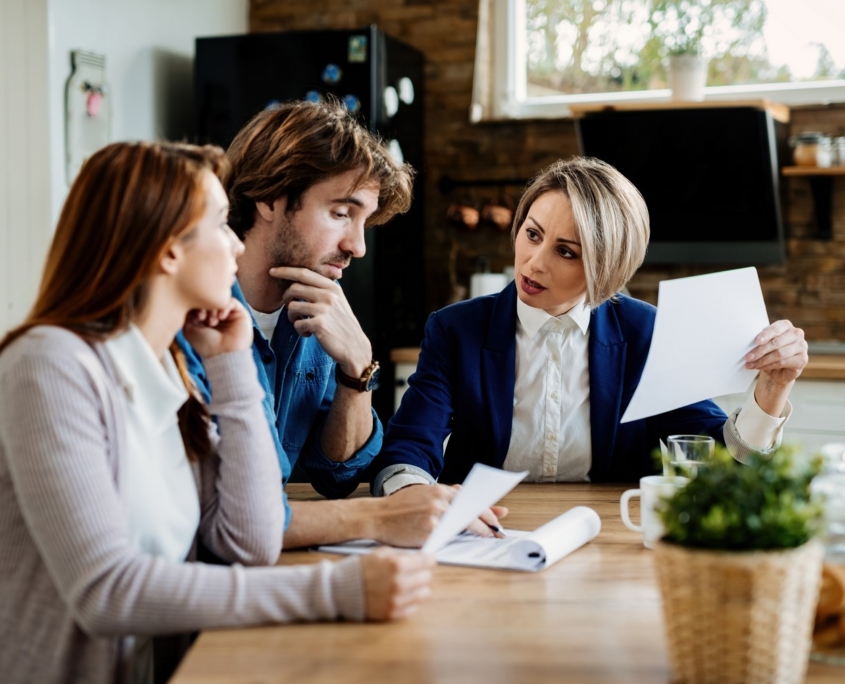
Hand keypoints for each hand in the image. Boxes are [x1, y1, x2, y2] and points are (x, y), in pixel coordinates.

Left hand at [183, 299, 252, 356]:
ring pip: (220, 300)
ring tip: (213, 321)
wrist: (223, 354)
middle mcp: (218, 316)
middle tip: (203, 318)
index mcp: (206, 320)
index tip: (197, 316)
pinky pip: (232, 301)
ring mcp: (229, 315)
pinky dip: (225, 307)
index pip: (200, 303)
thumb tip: (190, 303)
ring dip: (214, 308)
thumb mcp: (189, 330)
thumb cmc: (206, 345)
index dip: (196, 305)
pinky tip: (221, 317)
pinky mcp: (240, 313)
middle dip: (205, 306)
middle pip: (210, 300)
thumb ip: (187, 315)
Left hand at [271, 266, 371, 376]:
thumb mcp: (338, 301)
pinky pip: (297, 323)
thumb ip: (323, 289)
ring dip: (291, 316)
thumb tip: (300, 279)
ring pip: (292, 306)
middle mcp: (328, 295)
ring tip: (300, 322)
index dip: (285, 271)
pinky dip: (299, 330)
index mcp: (332, 287)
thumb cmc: (343, 324)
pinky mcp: (319, 324)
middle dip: (286, 298)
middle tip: (290, 308)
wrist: (354, 347)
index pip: (304, 273)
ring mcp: (324, 309)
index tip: (272, 271)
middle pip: (294, 288)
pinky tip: (307, 333)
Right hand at [360, 548, 435, 620]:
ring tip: (408, 583)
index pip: (426, 561)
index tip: (428, 559)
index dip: (429, 559)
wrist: (342, 589)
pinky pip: (413, 607)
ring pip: (424, 593)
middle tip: (415, 571)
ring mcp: (396, 600)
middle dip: (423, 572)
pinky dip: (410, 600)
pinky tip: (400, 594)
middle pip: (427, 578)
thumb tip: (420, 557)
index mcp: (397, 565)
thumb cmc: (362, 568)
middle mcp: (399, 583)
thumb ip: (402, 555)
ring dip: (419, 587)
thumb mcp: (381, 553)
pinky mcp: (393, 613)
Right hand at [372, 484, 507, 547]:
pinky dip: (459, 538)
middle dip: (489, 520)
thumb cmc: (400, 507)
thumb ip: (445, 497)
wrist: (377, 516)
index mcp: (439, 490)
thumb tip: (465, 496)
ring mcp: (435, 515)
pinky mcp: (429, 531)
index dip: (487, 508)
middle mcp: (439, 500)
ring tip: (489, 535)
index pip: (470, 498)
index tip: (499, 515)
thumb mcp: (423, 494)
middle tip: (498, 529)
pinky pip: (450, 536)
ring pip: (465, 524)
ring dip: (480, 530)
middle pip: (472, 510)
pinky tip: (467, 542)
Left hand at [746, 320, 807, 416]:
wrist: (777, 370)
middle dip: (760, 351)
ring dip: (762, 360)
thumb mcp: (763, 344)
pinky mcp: (803, 359)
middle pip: (776, 342)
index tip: (756, 341)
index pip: (776, 328)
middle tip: (747, 357)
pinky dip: (769, 365)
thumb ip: (759, 340)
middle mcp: (796, 334)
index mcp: (786, 325)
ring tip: (750, 364)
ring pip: (779, 353)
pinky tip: (760, 367)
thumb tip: (744, 341)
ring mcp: (802, 346)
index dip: (766, 335)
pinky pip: (783, 362)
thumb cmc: (768, 353)